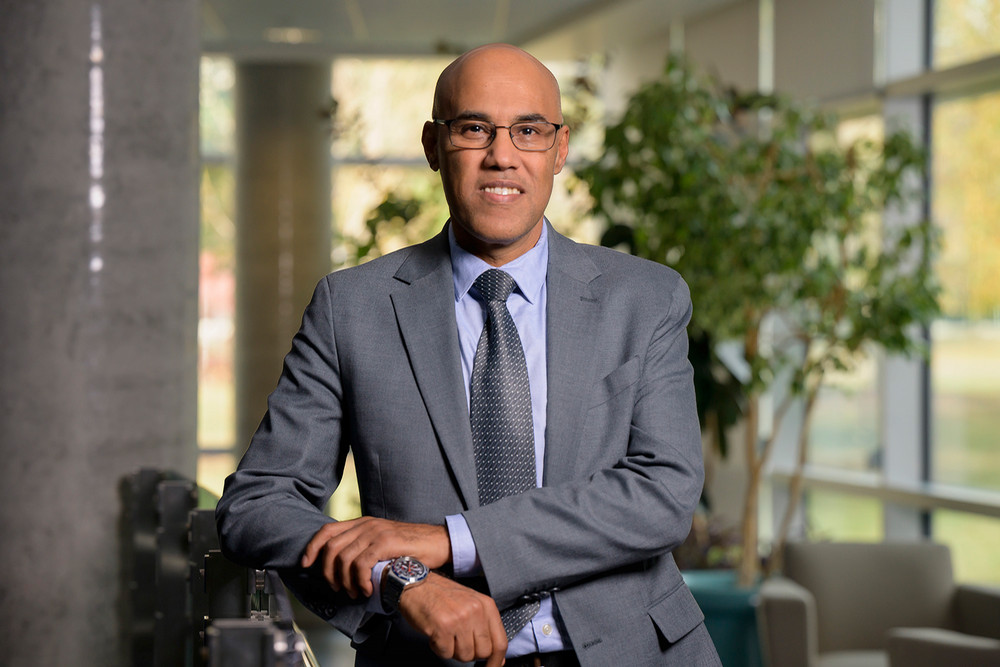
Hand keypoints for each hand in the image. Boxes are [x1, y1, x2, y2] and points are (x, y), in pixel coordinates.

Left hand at [300, 517, 450, 597]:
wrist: (437, 542)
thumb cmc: (410, 547)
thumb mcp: (382, 541)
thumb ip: (363, 546)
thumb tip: (342, 566)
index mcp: (361, 523)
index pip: (326, 531)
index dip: (312, 548)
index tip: (306, 565)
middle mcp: (365, 525)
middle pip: (331, 548)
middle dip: (329, 573)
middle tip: (339, 589)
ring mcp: (375, 532)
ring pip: (343, 559)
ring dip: (345, 582)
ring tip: (355, 593)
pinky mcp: (385, 543)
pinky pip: (360, 564)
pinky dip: (359, 581)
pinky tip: (367, 590)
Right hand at [400, 572, 507, 666]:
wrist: (415, 584)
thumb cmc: (441, 595)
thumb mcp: (470, 604)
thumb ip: (485, 628)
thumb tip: (498, 658)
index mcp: (486, 605)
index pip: (501, 641)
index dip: (497, 661)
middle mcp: (476, 610)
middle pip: (483, 652)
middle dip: (470, 653)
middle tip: (457, 641)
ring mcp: (460, 618)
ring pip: (465, 655)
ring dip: (453, 650)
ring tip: (445, 634)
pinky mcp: (443, 626)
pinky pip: (446, 653)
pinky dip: (438, 648)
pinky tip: (435, 634)